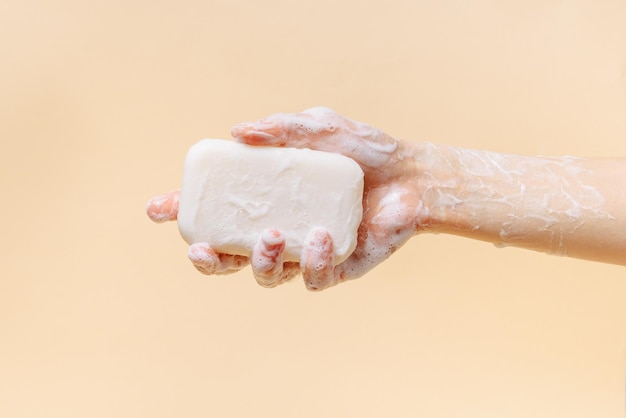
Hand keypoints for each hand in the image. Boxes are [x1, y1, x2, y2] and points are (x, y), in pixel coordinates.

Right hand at [147, 107, 428, 289]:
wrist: (412, 174)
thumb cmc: (363, 149)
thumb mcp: (320, 128)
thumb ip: (281, 128)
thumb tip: (237, 132)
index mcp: (268, 198)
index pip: (217, 209)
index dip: (184, 212)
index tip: (158, 208)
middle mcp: (280, 228)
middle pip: (229, 256)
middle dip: (206, 258)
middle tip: (200, 246)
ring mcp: (304, 252)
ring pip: (265, 274)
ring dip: (259, 261)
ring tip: (272, 236)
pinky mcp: (335, 268)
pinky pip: (314, 277)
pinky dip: (313, 261)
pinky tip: (321, 236)